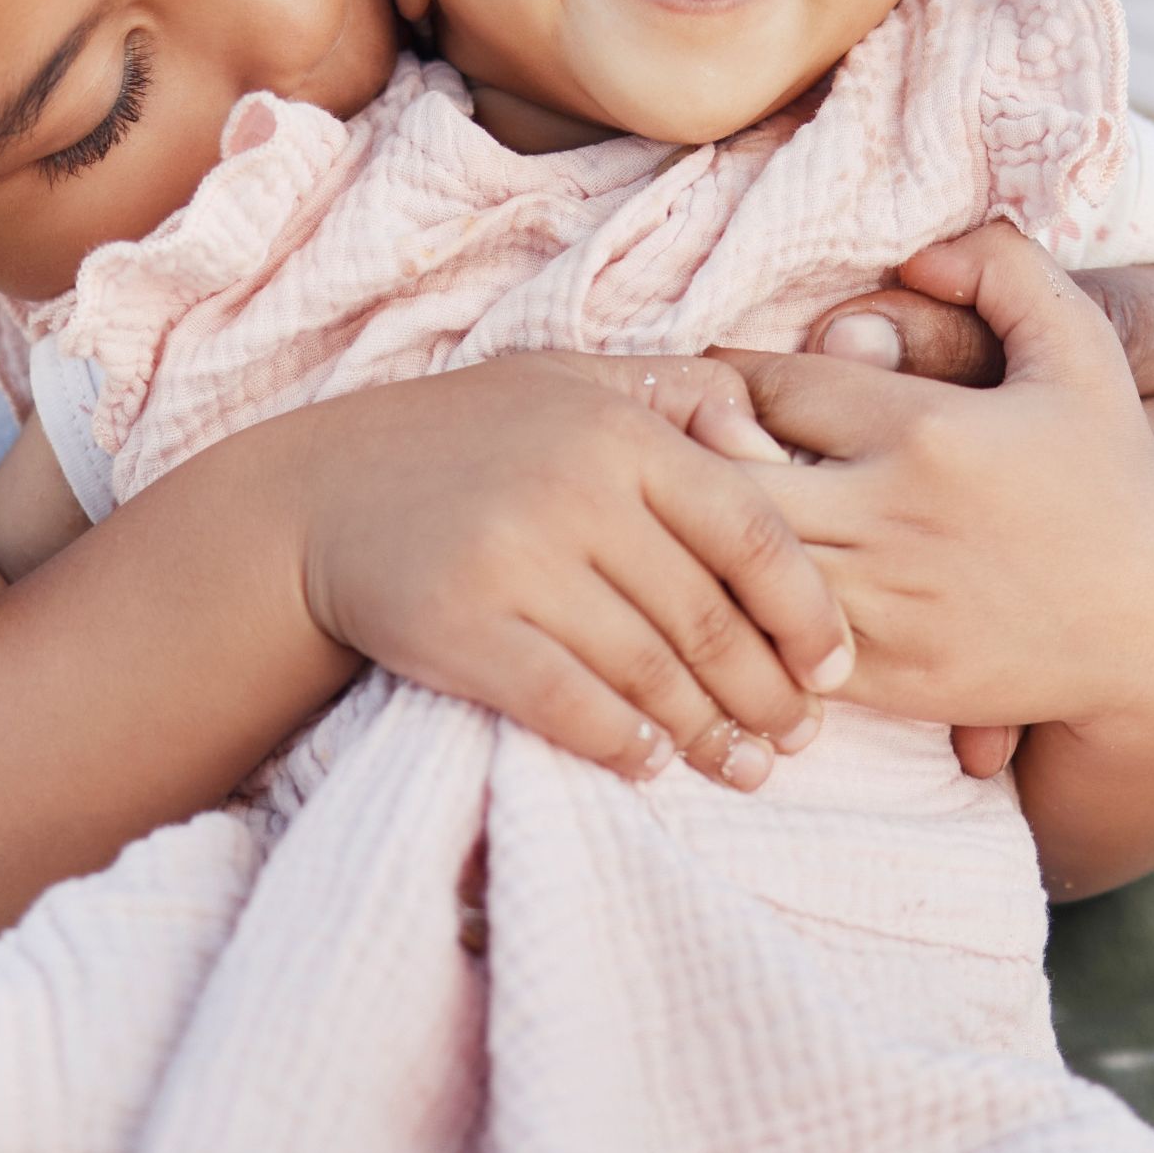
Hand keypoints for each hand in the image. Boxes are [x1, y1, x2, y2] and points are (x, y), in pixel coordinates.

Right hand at [277, 350, 838, 791]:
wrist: (321, 497)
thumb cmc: (473, 443)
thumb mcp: (576, 385)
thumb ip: (682, 398)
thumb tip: (774, 449)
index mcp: (620, 429)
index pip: (751, 530)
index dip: (805, 610)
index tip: (833, 667)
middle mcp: (573, 489)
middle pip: (704, 615)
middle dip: (765, 691)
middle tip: (796, 740)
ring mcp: (513, 558)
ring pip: (646, 669)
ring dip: (705, 732)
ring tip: (742, 766)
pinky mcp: (458, 625)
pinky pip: (568, 703)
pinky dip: (620, 742)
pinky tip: (649, 760)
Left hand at [741, 228, 1153, 738]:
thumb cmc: (1115, 478)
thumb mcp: (1082, 353)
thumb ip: (1007, 271)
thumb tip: (920, 247)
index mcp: (927, 427)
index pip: (772, 383)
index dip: (731, 375)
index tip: (721, 380)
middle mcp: (892, 515)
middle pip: (727, 473)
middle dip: (693, 455)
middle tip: (682, 450)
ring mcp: (883, 604)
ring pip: (735, 562)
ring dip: (706, 536)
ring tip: (698, 516)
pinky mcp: (882, 676)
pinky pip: (767, 641)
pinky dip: (741, 613)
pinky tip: (742, 590)